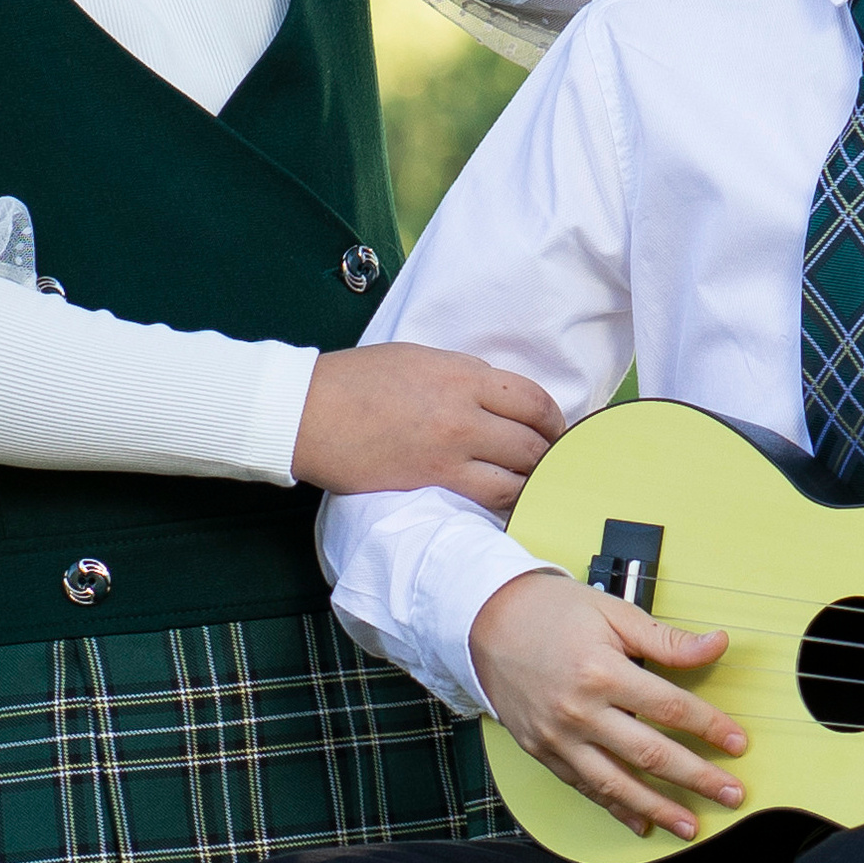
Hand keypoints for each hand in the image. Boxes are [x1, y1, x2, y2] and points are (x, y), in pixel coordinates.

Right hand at [293, 343, 560, 514]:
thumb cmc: (354, 381)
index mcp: (461, 373)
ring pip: (521, 472)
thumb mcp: (416, 359)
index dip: (553, 419)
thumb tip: (492, 397)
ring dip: (534, 481)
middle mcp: (465, 409)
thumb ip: (460, 376)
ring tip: (534, 486)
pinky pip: (491, 496)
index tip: (554, 430)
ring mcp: (452, 448)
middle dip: (550, 453)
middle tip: (551, 463)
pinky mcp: (434, 481)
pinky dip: (508, 501)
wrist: (309, 411)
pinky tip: (509, 503)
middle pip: (534, 438)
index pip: (533, 398)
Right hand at [469, 570, 746, 841]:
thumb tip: (717, 645)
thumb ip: (666, 639)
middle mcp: (580, 711)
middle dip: (698, 779)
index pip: (670, 708)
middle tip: (732, 795)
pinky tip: (641, 823)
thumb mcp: (612, 612)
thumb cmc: (551, 611)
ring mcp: (558, 736)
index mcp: (601, 671)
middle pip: (651, 755)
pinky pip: (584, 788)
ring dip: (659, 809)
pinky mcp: (542, 750)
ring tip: (692, 826)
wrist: (485, 620)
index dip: (710, 728)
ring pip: (617, 784)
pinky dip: (615, 809)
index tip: (738, 742)